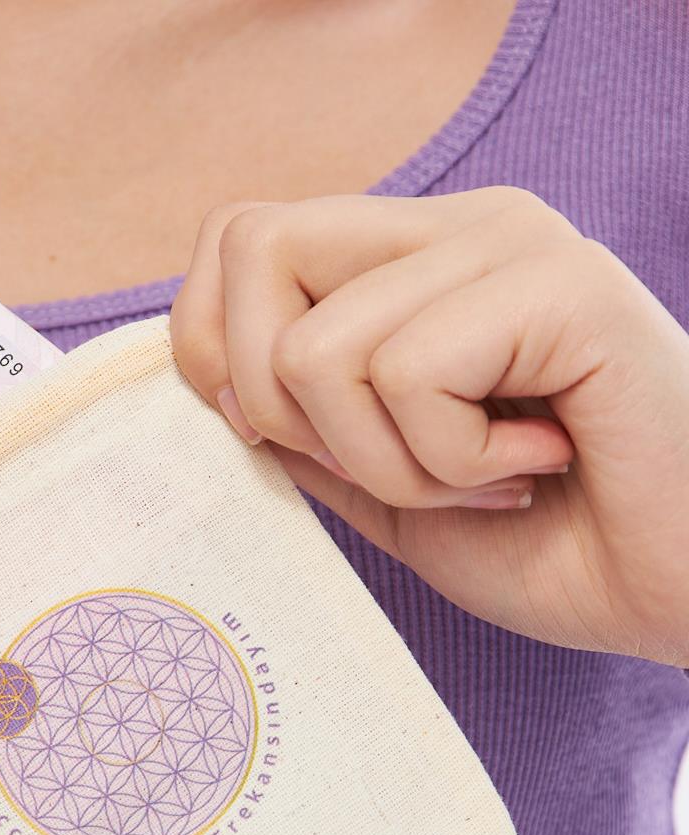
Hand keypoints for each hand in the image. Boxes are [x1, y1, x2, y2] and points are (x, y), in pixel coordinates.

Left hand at [169, 188, 688, 667]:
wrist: (678, 595)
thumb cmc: (552, 547)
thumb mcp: (388, 492)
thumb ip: (304, 430)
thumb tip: (206, 387)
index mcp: (414, 262)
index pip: (243, 238)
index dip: (217, 348)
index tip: (292, 442)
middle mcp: (460, 226)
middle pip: (256, 250)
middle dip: (281, 407)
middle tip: (389, 468)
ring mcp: (513, 243)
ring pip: (319, 347)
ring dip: (388, 463)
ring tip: (484, 480)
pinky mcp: (563, 284)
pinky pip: (409, 374)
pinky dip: (452, 464)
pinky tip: (534, 469)